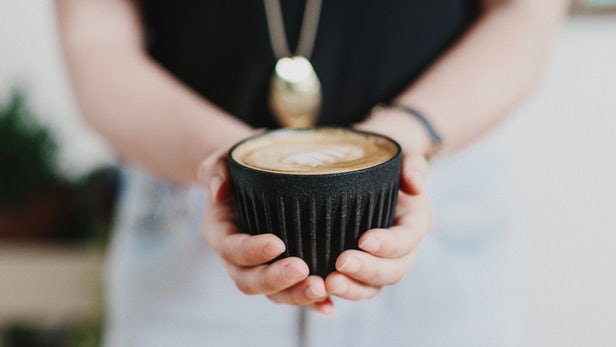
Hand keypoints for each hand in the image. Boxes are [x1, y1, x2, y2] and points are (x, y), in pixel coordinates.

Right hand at [199, 147, 334, 315]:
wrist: (252, 180)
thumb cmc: (239, 166)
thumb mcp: (224, 158)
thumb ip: (217, 168)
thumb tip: (218, 189)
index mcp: (220, 232)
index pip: (231, 249)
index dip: (252, 251)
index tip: (277, 243)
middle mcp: (236, 258)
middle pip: (249, 281)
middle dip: (275, 280)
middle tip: (303, 269)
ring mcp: (259, 269)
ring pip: (273, 294)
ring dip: (296, 296)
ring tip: (321, 288)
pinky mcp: (281, 273)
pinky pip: (293, 293)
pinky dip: (310, 304)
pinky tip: (328, 306)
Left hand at [323, 109, 435, 299]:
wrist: (366, 168)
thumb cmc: (382, 160)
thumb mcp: (401, 154)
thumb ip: (413, 164)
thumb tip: (415, 183)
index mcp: (414, 223)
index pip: (407, 240)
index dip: (389, 245)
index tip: (363, 239)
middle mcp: (401, 249)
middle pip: (392, 271)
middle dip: (367, 271)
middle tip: (339, 264)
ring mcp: (379, 262)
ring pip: (371, 287)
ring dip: (351, 289)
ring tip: (325, 283)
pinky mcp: (357, 269)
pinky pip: (351, 289)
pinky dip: (336, 297)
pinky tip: (318, 298)